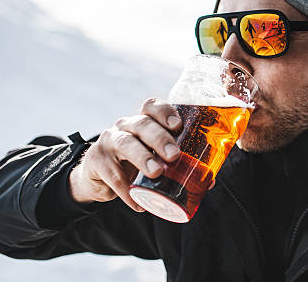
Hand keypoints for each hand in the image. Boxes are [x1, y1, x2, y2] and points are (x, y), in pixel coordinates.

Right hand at [68, 98, 182, 210]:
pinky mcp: (96, 161)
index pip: (152, 106)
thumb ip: (180, 165)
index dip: (164, 111)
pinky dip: (125, 190)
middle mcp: (125, 125)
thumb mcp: (154, 157)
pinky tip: (137, 202)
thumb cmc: (136, 161)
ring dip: (142, 157)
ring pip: (125, 143)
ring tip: (156, 173)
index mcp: (144, 120)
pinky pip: (112, 175)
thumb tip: (210, 180)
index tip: (178, 125)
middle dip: (159, 138)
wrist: (100, 175)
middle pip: (142, 124)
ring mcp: (109, 141)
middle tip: (174, 155)